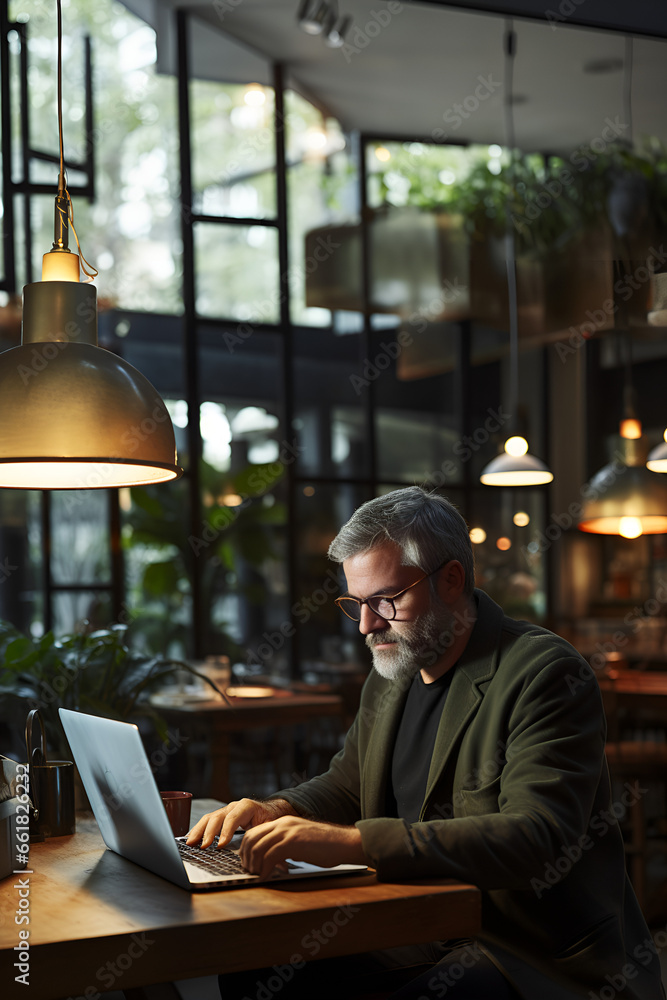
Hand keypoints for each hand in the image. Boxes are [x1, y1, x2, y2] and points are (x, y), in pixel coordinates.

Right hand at [186, 797, 296, 848]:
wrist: (268, 811)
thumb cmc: (269, 819)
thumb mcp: (271, 826)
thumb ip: (269, 839)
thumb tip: (276, 860)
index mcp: (247, 807)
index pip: (233, 818)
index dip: (226, 831)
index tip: (220, 845)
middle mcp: (233, 806)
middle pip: (217, 817)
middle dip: (209, 832)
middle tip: (203, 846)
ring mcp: (225, 810)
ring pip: (208, 818)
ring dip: (198, 831)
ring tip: (190, 843)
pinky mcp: (219, 817)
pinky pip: (206, 822)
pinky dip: (198, 830)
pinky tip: (191, 839)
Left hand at [239, 815, 365, 878]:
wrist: (342, 842)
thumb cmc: (324, 845)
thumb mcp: (299, 839)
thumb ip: (284, 843)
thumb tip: (268, 857)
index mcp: (282, 822)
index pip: (254, 832)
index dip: (246, 849)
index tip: (246, 863)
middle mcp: (282, 824)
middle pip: (251, 839)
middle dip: (246, 857)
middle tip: (248, 871)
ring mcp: (287, 832)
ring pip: (258, 848)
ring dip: (254, 865)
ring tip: (256, 876)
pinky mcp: (292, 842)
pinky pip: (269, 857)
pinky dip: (264, 870)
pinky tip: (266, 878)